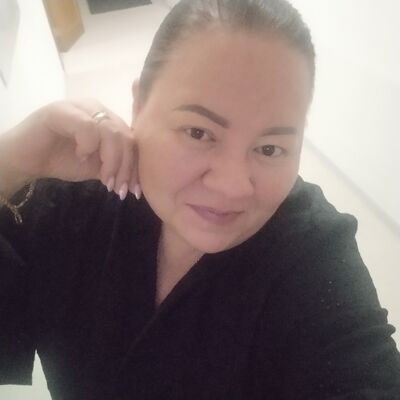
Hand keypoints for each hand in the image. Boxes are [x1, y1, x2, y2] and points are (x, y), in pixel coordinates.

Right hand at [0, 99, 138, 199]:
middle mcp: (98, 109)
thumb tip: (137, 182)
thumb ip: (116, 167)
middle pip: (125, 136)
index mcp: (109, 120)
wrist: (28, 160)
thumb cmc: (63, 161)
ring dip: (111, 161)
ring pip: (111, 132)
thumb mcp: (97, 167)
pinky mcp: (62, 110)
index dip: (135, 166)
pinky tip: (81, 157)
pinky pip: (88, 127)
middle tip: (118, 190)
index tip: (135, 191)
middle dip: (125, 168)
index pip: (132, 140)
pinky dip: (89, 146)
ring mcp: (81, 107)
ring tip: (104, 180)